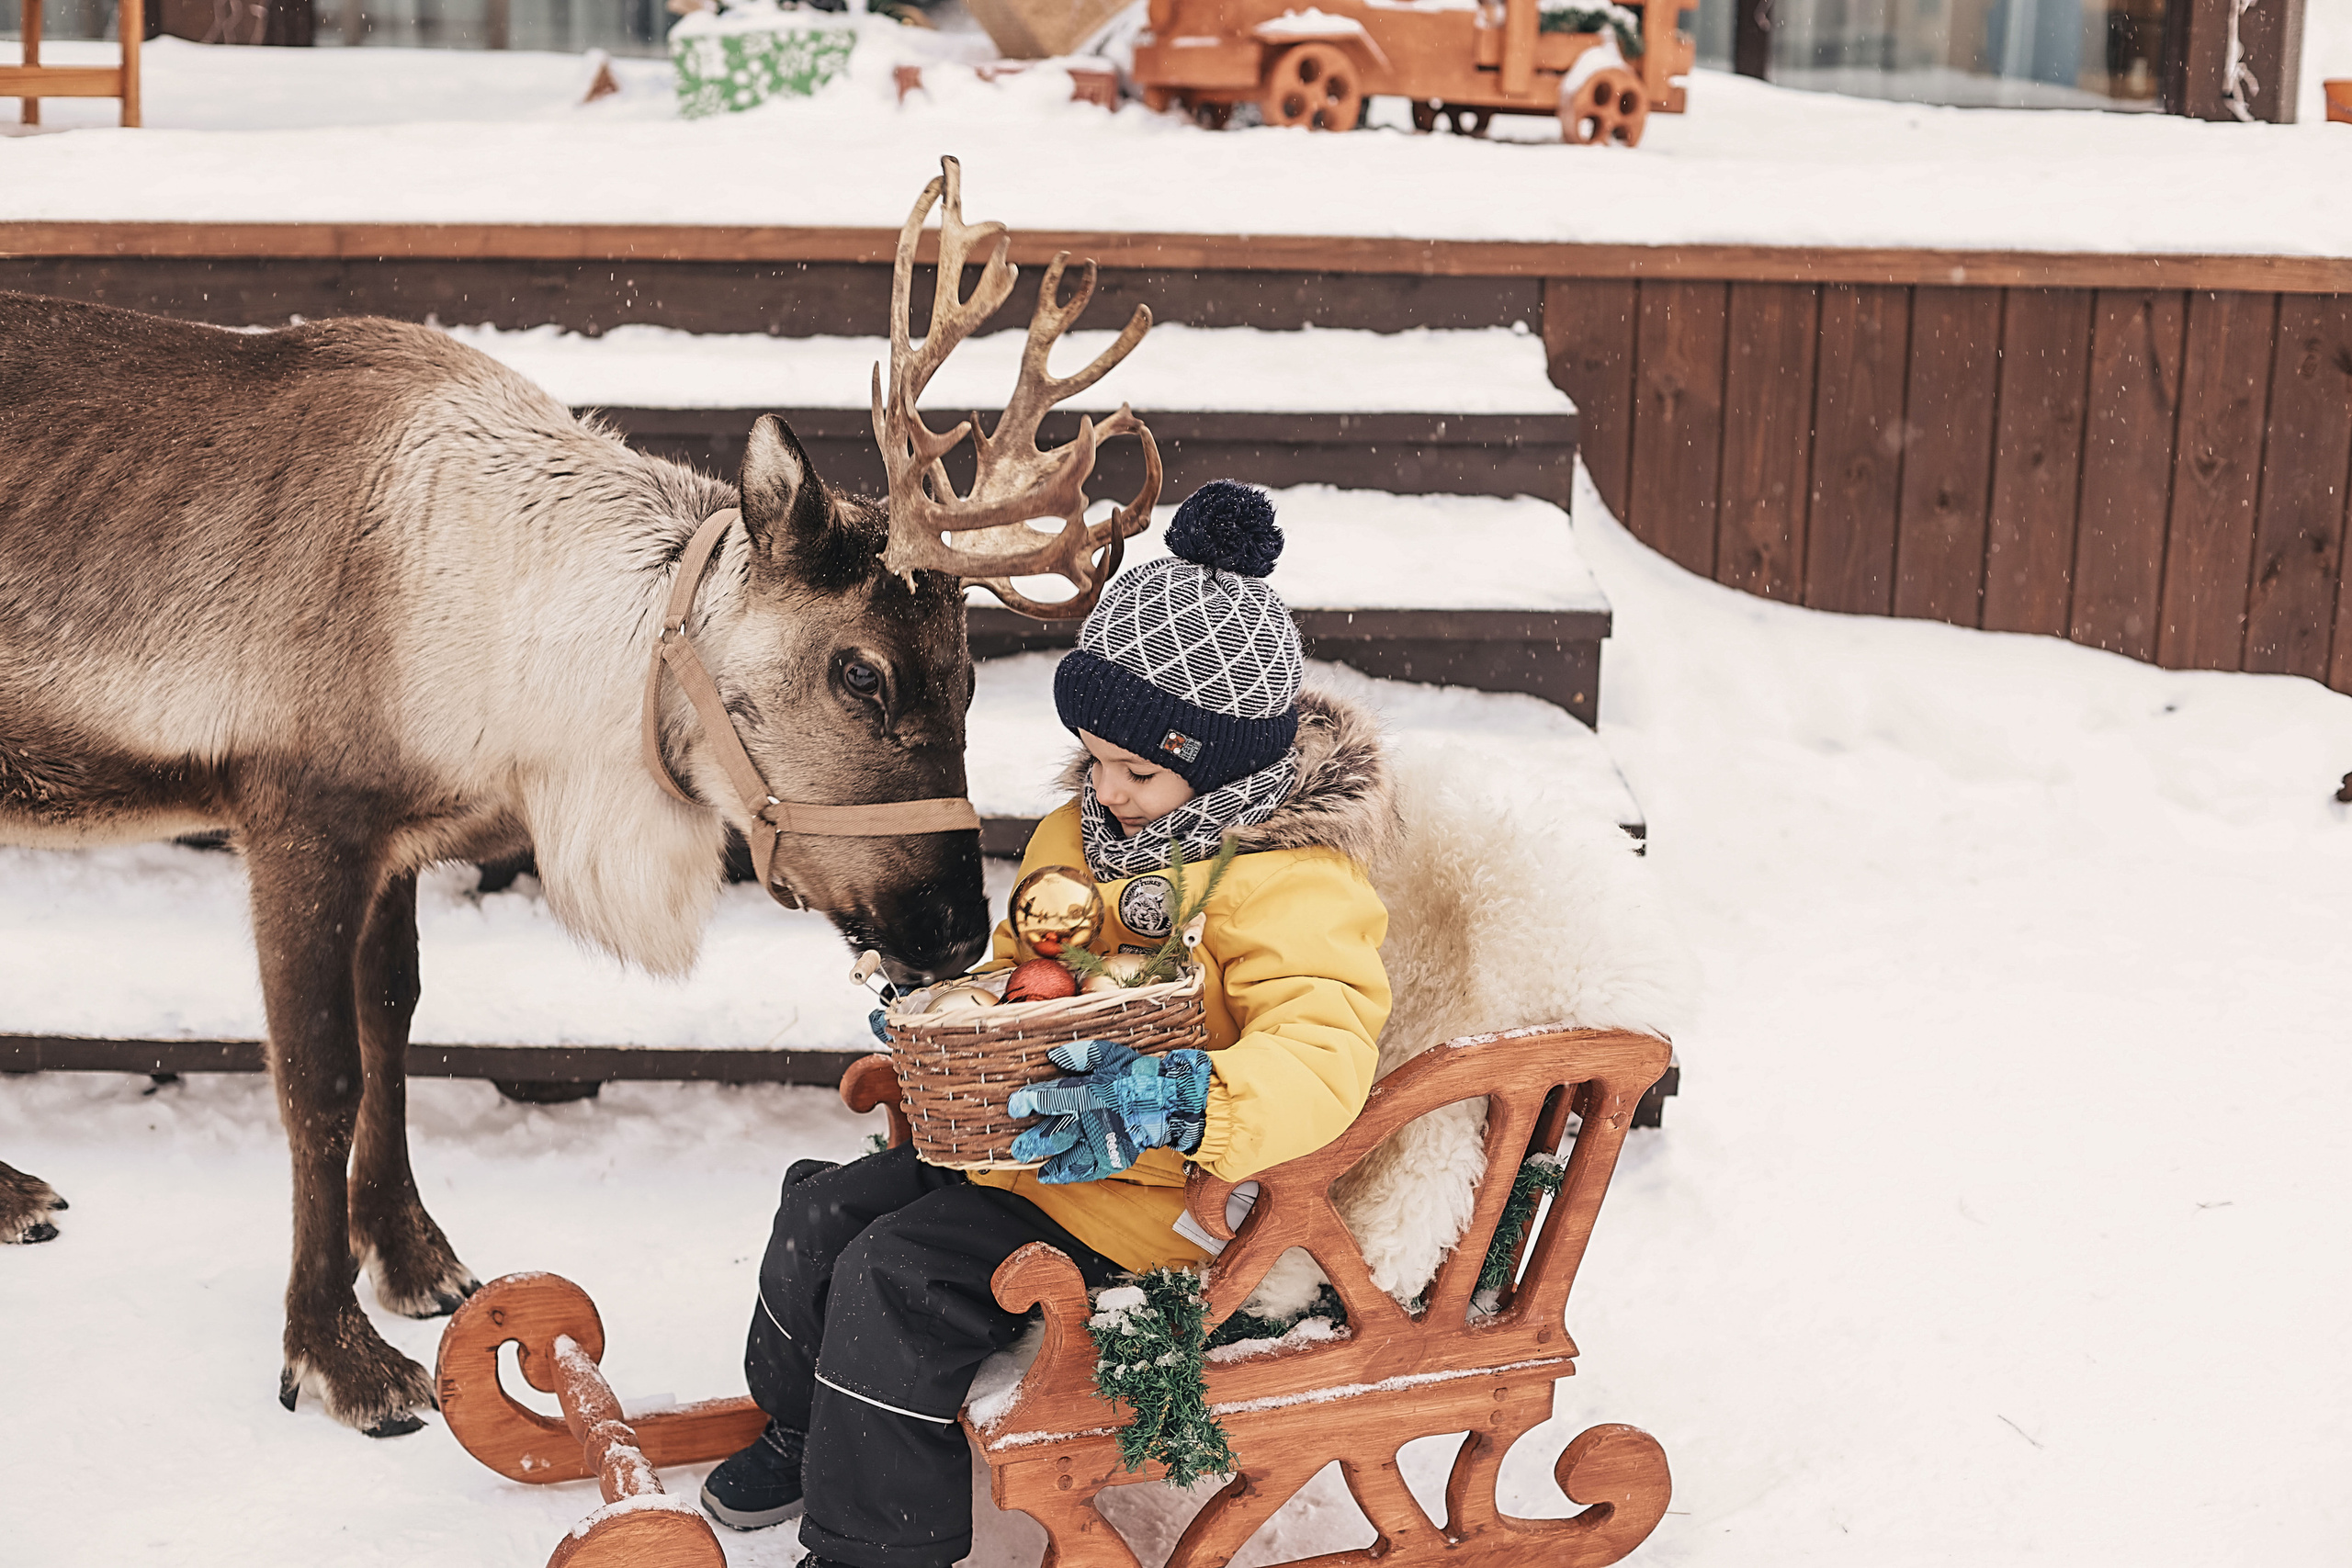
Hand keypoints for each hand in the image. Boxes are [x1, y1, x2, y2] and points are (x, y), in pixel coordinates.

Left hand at [1007, 1041, 1213, 1184]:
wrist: (1170, 1102)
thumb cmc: (1139, 1075)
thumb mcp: (1108, 1054)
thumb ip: (1079, 1055)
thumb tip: (1052, 1055)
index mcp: (1086, 1094)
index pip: (1049, 1099)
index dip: (1028, 1102)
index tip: (1014, 1106)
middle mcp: (1090, 1121)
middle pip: (1053, 1135)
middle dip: (1032, 1142)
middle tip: (1017, 1149)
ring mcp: (1102, 1143)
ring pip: (1068, 1158)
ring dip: (1050, 1164)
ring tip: (1036, 1169)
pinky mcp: (1114, 1157)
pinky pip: (1089, 1170)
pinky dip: (1072, 1175)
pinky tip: (1058, 1176)